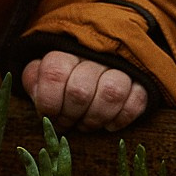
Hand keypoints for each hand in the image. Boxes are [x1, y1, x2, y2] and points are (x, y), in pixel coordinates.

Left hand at [21, 50, 147, 131]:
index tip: (49, 115)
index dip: (49, 103)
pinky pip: (136, 101)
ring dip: (95, 118)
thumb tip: (38, 94)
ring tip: (86, 124)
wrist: (98, 62)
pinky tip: (109, 124)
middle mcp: (93, 56)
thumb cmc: (64, 76)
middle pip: (80, 90)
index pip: (54, 73)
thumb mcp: (42, 74)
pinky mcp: (141, 82)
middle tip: (67, 123)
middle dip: (70, 116)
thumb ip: (34, 80)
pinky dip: (121, 118)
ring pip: (111, 93)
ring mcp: (120, 67)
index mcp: (65, 51)